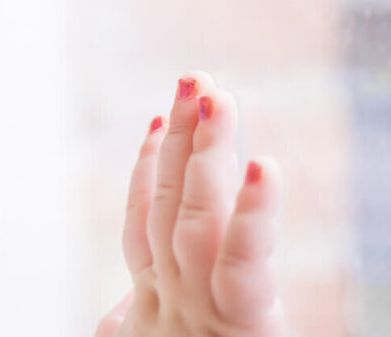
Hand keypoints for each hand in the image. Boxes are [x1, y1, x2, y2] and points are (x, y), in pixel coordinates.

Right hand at [96, 73, 287, 336]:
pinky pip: (245, 265)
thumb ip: (135, 321)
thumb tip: (126, 303)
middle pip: (171, 203)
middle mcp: (175, 297)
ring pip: (198, 216)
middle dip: (180, 137)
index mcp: (158, 301)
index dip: (148, 167)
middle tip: (193, 79)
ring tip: (216, 95)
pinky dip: (255, 213)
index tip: (158, 120)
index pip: (145, 222)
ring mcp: (198, 311)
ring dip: (205, 150)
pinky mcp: (244, 328)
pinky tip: (264, 166)